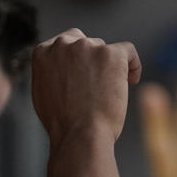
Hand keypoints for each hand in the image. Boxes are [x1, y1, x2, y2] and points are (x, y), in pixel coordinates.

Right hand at [31, 28, 141, 144]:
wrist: (80, 133)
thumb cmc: (63, 122)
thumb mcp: (42, 90)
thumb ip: (51, 71)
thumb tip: (62, 67)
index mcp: (43, 51)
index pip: (66, 42)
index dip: (78, 59)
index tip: (85, 73)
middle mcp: (64, 44)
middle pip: (86, 43)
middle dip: (93, 61)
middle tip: (98, 84)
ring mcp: (88, 47)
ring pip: (106, 49)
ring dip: (110, 67)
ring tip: (110, 91)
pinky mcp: (111, 54)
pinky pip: (128, 50)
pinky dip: (133, 64)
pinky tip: (131, 80)